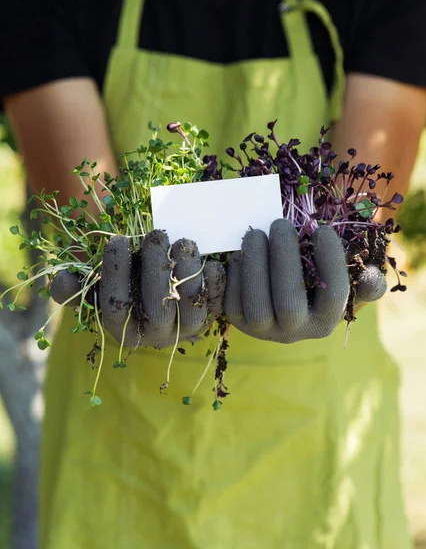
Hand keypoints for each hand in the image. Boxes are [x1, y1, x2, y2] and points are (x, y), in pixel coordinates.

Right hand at [50, 231, 225, 347]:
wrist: (163, 288)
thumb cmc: (125, 282)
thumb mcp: (97, 286)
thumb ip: (75, 287)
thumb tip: (60, 280)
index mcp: (126, 329)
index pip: (117, 308)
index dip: (115, 274)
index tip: (115, 239)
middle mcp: (158, 335)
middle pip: (158, 307)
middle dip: (156, 269)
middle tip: (155, 235)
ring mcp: (188, 328)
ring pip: (192, 307)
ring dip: (189, 272)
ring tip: (183, 241)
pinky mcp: (213, 315)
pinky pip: (219, 302)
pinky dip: (217, 281)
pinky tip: (213, 259)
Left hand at [224, 219, 385, 343]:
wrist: (279, 301)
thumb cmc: (316, 283)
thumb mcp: (344, 283)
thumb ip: (364, 280)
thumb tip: (372, 277)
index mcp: (325, 321)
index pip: (334, 295)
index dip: (330, 262)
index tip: (323, 229)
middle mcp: (295, 332)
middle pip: (289, 303)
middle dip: (284, 259)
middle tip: (280, 223)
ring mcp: (263, 330)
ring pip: (257, 305)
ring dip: (255, 265)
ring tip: (256, 233)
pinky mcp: (237, 321)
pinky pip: (233, 301)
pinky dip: (236, 274)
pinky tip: (241, 251)